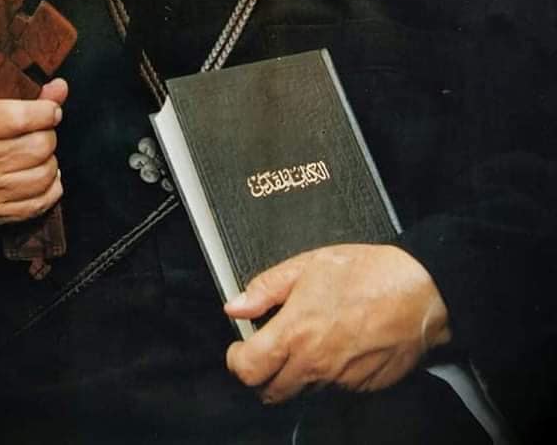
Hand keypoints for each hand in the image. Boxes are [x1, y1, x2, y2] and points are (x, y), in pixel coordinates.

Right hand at [0, 78, 67, 224]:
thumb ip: (26, 100)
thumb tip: (61, 87)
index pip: (23, 117)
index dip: (47, 112)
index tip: (50, 112)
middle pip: (41, 145)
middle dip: (47, 136)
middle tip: (38, 136)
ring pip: (46, 172)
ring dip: (49, 162)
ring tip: (35, 158)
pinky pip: (43, 200)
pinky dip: (49, 187)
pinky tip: (37, 177)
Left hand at [224, 243, 450, 402]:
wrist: (420, 291)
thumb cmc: (368, 273)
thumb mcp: (307, 265)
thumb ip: (266, 288)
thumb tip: (236, 306)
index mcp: (295, 333)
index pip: (248, 369)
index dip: (237, 360)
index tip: (240, 349)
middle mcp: (315, 363)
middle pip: (271, 391)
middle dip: (263, 373)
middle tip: (270, 348)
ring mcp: (339, 380)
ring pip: (303, 390)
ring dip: (297, 373)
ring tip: (311, 338)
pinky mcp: (362, 387)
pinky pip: (334, 387)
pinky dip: (329, 372)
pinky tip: (339, 343)